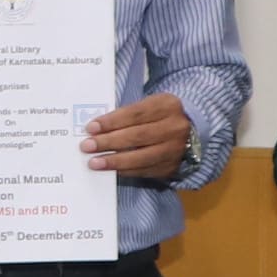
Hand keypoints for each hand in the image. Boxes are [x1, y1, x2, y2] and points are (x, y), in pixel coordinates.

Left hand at [81, 93, 195, 182]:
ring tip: (94, 162)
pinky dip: (125, 171)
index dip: (112, 121)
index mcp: (167, 106)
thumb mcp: (149, 105)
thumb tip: (95, 129)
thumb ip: (127, 114)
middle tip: (86, 146)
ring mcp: (175, 149)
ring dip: (114, 161)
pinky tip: (110, 170)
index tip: (91, 128)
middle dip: (109, 142)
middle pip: (137, 136)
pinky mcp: (171, 166)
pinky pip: (145, 170)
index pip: (135, 114)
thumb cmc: (158, 116)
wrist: (190, 131)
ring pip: (141, 157)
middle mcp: (175, 128)